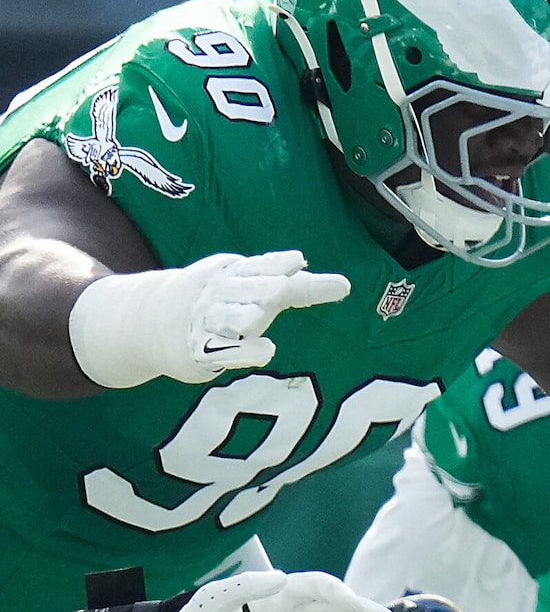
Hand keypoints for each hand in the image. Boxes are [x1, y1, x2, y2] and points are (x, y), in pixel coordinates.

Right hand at [66, 250, 350, 388]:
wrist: (148, 319)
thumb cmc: (217, 302)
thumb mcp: (250, 287)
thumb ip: (294, 288)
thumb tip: (338, 284)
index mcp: (235, 273)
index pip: (262, 267)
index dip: (279, 264)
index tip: (298, 260)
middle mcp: (220, 292)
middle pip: (248, 290)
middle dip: (265, 287)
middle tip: (282, 286)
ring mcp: (207, 319)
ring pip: (233, 317)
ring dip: (246, 316)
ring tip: (257, 316)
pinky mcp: (200, 348)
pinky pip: (227, 350)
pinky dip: (246, 351)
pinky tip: (267, 351)